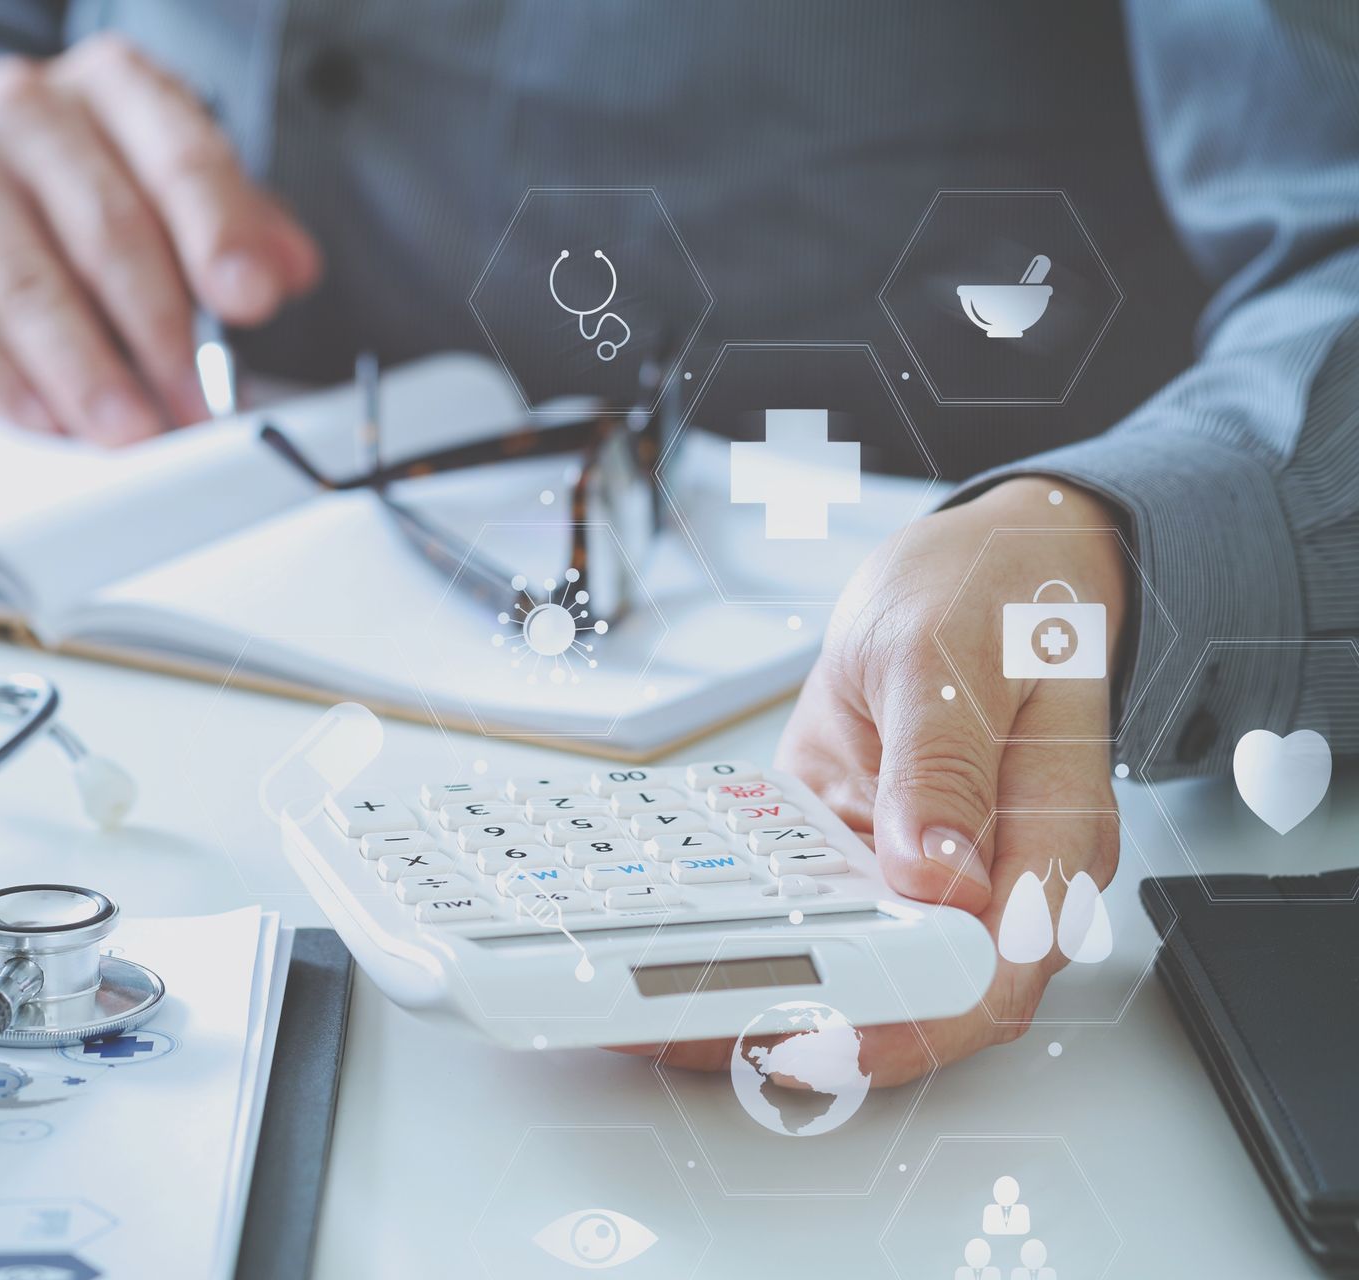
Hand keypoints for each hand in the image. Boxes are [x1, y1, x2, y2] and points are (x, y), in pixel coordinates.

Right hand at [0, 34, 321, 442]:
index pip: (179, 156)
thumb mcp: (165, 199)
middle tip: (193, 408)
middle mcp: (22, 105)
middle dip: (160, 334)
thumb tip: (288, 269)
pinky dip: (8, 382)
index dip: (220, 232)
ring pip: (29, 286)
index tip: (252, 299)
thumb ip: (234, 230)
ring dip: (87, 374)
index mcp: (112, 86)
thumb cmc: (72, 201)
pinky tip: (46, 419)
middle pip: (107, 231)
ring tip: (129, 432)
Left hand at [629, 478, 1130, 1084]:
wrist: (983, 563)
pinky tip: (676, 938)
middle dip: (804, 1031)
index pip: (988, 981)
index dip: (902, 1027)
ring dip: (760, 994)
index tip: (811, 1040)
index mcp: (1046, 845)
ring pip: (850, 967)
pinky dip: (748, 930)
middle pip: (911, 998)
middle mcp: (991, 879)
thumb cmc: (999, 600)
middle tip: (690, 1028)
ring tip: (657, 1005)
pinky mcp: (863, 847)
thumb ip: (944, 772)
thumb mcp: (955, 663)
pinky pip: (809, 907)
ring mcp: (922, 870)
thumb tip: (937, 877)